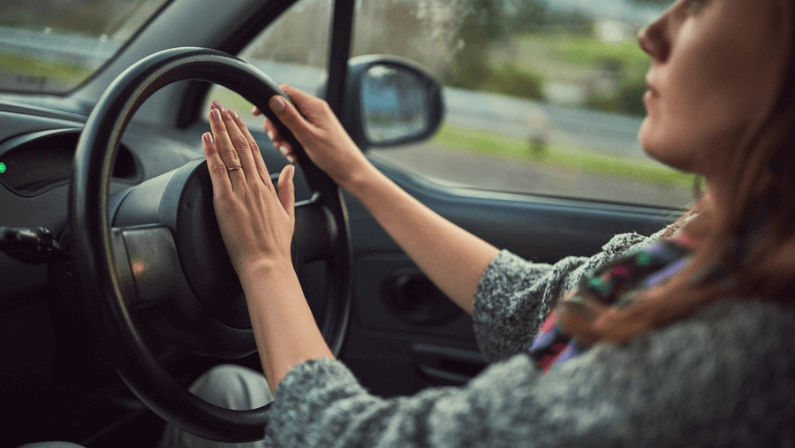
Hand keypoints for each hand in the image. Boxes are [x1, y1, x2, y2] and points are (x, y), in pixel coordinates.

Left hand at [202, 101, 295, 276]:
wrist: (268, 263)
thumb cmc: (275, 245)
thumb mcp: (288, 215)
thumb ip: (286, 190)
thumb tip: (286, 171)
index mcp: (267, 188)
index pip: (254, 152)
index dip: (244, 133)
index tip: (237, 119)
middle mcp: (255, 185)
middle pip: (241, 147)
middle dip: (230, 124)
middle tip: (220, 106)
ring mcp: (241, 191)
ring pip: (229, 153)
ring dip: (219, 130)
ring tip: (212, 113)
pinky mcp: (226, 201)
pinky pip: (217, 170)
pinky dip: (211, 152)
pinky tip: (206, 137)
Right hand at [253, 84, 370, 188]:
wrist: (351, 172)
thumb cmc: (334, 155)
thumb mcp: (307, 136)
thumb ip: (290, 117)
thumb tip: (274, 99)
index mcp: (314, 106)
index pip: (285, 92)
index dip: (269, 101)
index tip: (257, 114)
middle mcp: (314, 111)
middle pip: (284, 110)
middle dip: (276, 127)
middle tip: (277, 142)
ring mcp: (315, 122)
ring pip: (288, 125)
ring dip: (284, 140)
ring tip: (289, 153)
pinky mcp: (315, 133)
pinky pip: (296, 134)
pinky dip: (292, 145)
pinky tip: (294, 156)